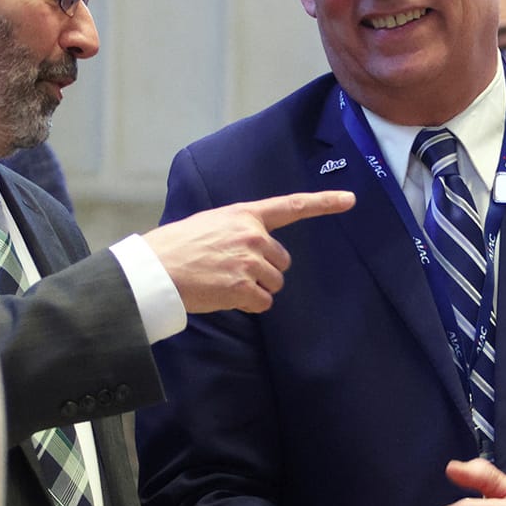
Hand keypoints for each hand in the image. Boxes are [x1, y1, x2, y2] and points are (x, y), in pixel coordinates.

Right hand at [142, 190, 354, 313]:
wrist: (155, 270)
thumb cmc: (176, 247)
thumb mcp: (210, 223)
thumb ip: (238, 229)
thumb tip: (256, 246)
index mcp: (245, 214)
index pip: (291, 206)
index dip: (324, 203)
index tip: (349, 200)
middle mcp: (252, 235)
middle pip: (282, 261)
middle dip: (264, 270)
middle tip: (232, 272)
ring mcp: (249, 261)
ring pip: (273, 283)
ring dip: (255, 289)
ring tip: (223, 282)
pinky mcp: (244, 287)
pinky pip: (262, 302)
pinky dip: (247, 305)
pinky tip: (223, 296)